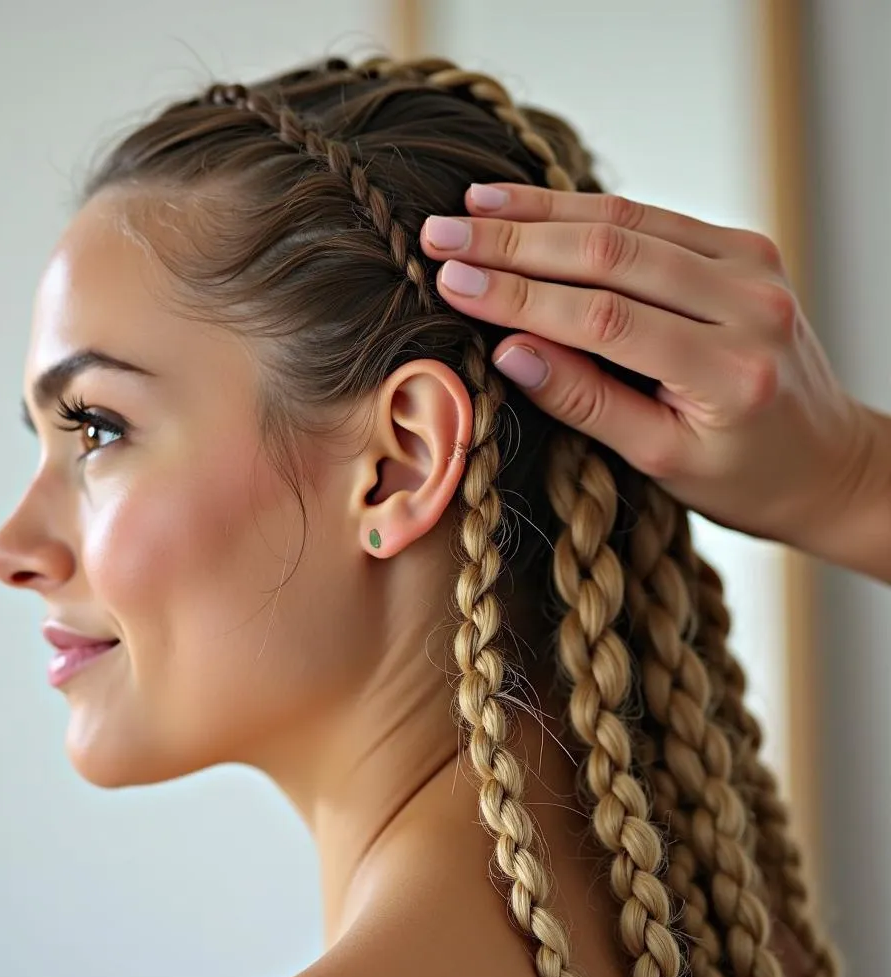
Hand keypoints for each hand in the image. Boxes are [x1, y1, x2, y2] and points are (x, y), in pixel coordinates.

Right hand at [420, 183, 887, 570]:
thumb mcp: (661, 462)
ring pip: (629, 222)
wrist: (826, 461)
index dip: (520, 296)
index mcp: (729, 372)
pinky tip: (531, 207)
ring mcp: (753, 266)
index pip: (603, 318)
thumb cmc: (744, 478)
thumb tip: (508, 351)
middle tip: (442, 234)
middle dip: (515, 242)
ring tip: (471, 208)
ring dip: (542, 213)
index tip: (453, 280)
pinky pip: (653, 218)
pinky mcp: (745, 247)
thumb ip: (586, 403)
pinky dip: (586, 211)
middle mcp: (750, 304)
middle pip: (613, 254)